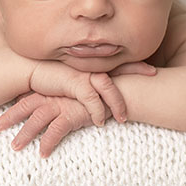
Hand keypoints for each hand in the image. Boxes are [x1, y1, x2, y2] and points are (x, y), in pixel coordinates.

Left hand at [0, 93, 98, 157]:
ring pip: (36, 120)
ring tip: (14, 147)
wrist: (115, 90)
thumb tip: (45, 109)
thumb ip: (58, 99)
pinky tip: (43, 154)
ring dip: (25, 134)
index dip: (11, 106)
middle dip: (9, 118)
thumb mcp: (72, 94)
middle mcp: (52, 96)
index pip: (25, 97)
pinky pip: (56, 131)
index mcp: (50, 90)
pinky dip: (48, 143)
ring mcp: (61, 104)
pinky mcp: (72, 115)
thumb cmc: (93, 93)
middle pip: (25, 106)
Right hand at [28, 60, 156, 125]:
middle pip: (121, 71)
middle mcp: (91, 67)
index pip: (119, 64)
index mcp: (93, 66)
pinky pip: (91, 99)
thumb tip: (101, 94)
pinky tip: (99, 122)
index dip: (136, 66)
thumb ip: (87, 83)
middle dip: (137, 77)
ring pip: (109, 87)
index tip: (153, 70)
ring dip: (117, 104)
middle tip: (153, 79)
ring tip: (122, 119)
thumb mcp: (73, 79)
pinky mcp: (73, 83)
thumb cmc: (52, 76)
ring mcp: (84, 73)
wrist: (31, 71)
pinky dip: (97, 111)